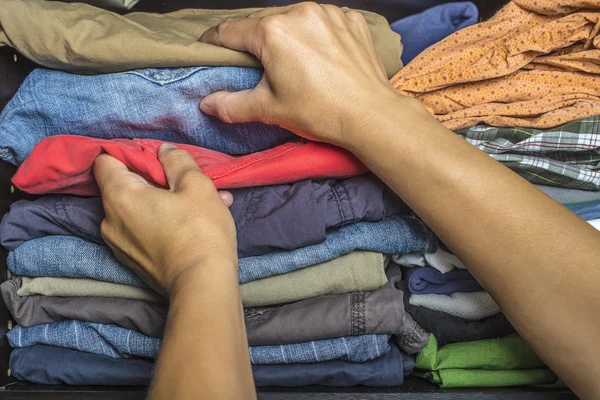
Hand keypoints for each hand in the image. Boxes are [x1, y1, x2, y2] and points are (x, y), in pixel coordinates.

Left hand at [93, 144, 236, 295]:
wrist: (202, 284)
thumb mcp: (197, 185)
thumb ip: (177, 161)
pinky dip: (161, 222)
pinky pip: (142, 230)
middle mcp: (109, 219)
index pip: (105, 160)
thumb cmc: (200, 231)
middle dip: (153, 178)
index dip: (130, 152)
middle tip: (184, 180)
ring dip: (163, 201)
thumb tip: (164, 150)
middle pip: (122, 185)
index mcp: (119, 195)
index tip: (156, 157)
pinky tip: (193, 223)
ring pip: (136, 209)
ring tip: (200, 202)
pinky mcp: (131, 261)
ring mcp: (118, 244)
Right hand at [199, 2, 404, 147]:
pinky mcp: (351, 19)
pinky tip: (319, 55)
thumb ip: (233, 104)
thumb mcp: (270, 110)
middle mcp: (300, 12)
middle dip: (254, 39)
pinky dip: (316, 33)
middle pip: (263, 21)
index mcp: (273, 32)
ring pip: (294, 17)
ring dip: (286, 33)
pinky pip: (323, 20)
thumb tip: (207, 103)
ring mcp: (329, 13)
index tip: (210, 47)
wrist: (372, 115)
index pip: (231, 30)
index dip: (216, 40)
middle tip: (253, 61)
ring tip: (290, 59)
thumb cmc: (320, 112)